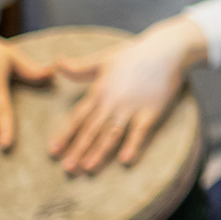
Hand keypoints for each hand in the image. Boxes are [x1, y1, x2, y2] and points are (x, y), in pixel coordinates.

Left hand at [47, 17, 207, 174]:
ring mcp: (132, 107)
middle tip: (67, 168)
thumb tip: (56, 61)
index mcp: (99, 90)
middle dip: (78, 149)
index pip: (78, 117)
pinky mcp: (150, 111)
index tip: (53, 151)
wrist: (167, 50)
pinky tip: (125, 160)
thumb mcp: (103, 59)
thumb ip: (79, 67)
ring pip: (111, 133)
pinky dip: (132, 145)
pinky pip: (139, 132)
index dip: (65, 134)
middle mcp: (113, 102)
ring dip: (99, 151)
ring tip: (88, 167)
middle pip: (92, 129)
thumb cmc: (134, 54)